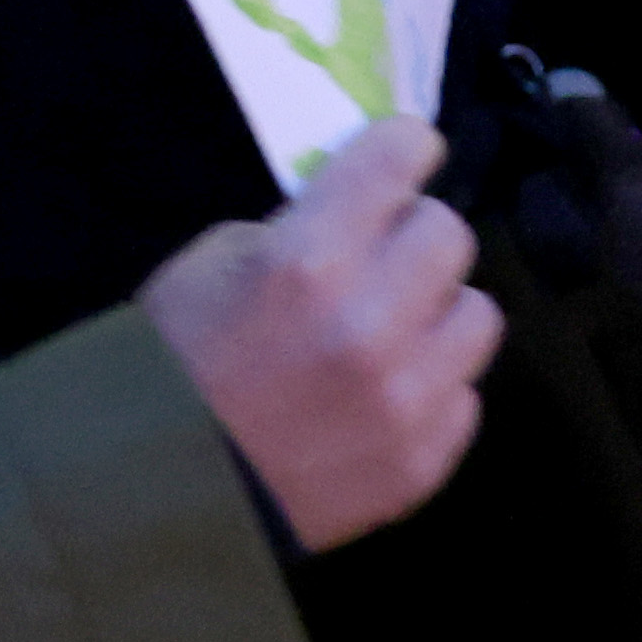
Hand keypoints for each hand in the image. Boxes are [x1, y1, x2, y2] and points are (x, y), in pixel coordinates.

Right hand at [144, 118, 508, 550]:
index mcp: (310, 258)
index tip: (402, 157)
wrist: (162, 492)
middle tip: (383, 255)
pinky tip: (383, 396)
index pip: (403, 156)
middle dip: (413, 234)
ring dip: (436, 312)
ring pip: (478, 314)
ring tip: (394, 330)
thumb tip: (362, 213)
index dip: (402, 149)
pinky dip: (430, 387)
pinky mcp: (422, 461)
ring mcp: (405, 400)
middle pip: (450, 232)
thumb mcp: (212, 265)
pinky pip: (465, 396)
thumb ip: (298, 230)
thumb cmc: (173, 365)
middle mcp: (372, 323)